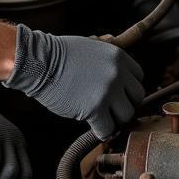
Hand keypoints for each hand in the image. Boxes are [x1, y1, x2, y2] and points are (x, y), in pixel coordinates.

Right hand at [3, 25, 144, 140]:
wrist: (39, 61)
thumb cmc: (59, 54)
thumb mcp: (91, 47)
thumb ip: (108, 61)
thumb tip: (118, 76)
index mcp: (118, 57)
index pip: (138, 78)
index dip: (127, 89)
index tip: (118, 95)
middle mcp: (118, 73)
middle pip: (136, 98)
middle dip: (124, 105)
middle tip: (111, 109)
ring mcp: (108, 91)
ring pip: (126, 116)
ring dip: (114, 119)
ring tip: (101, 118)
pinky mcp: (95, 109)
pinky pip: (108, 129)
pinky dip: (102, 131)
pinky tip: (93, 127)